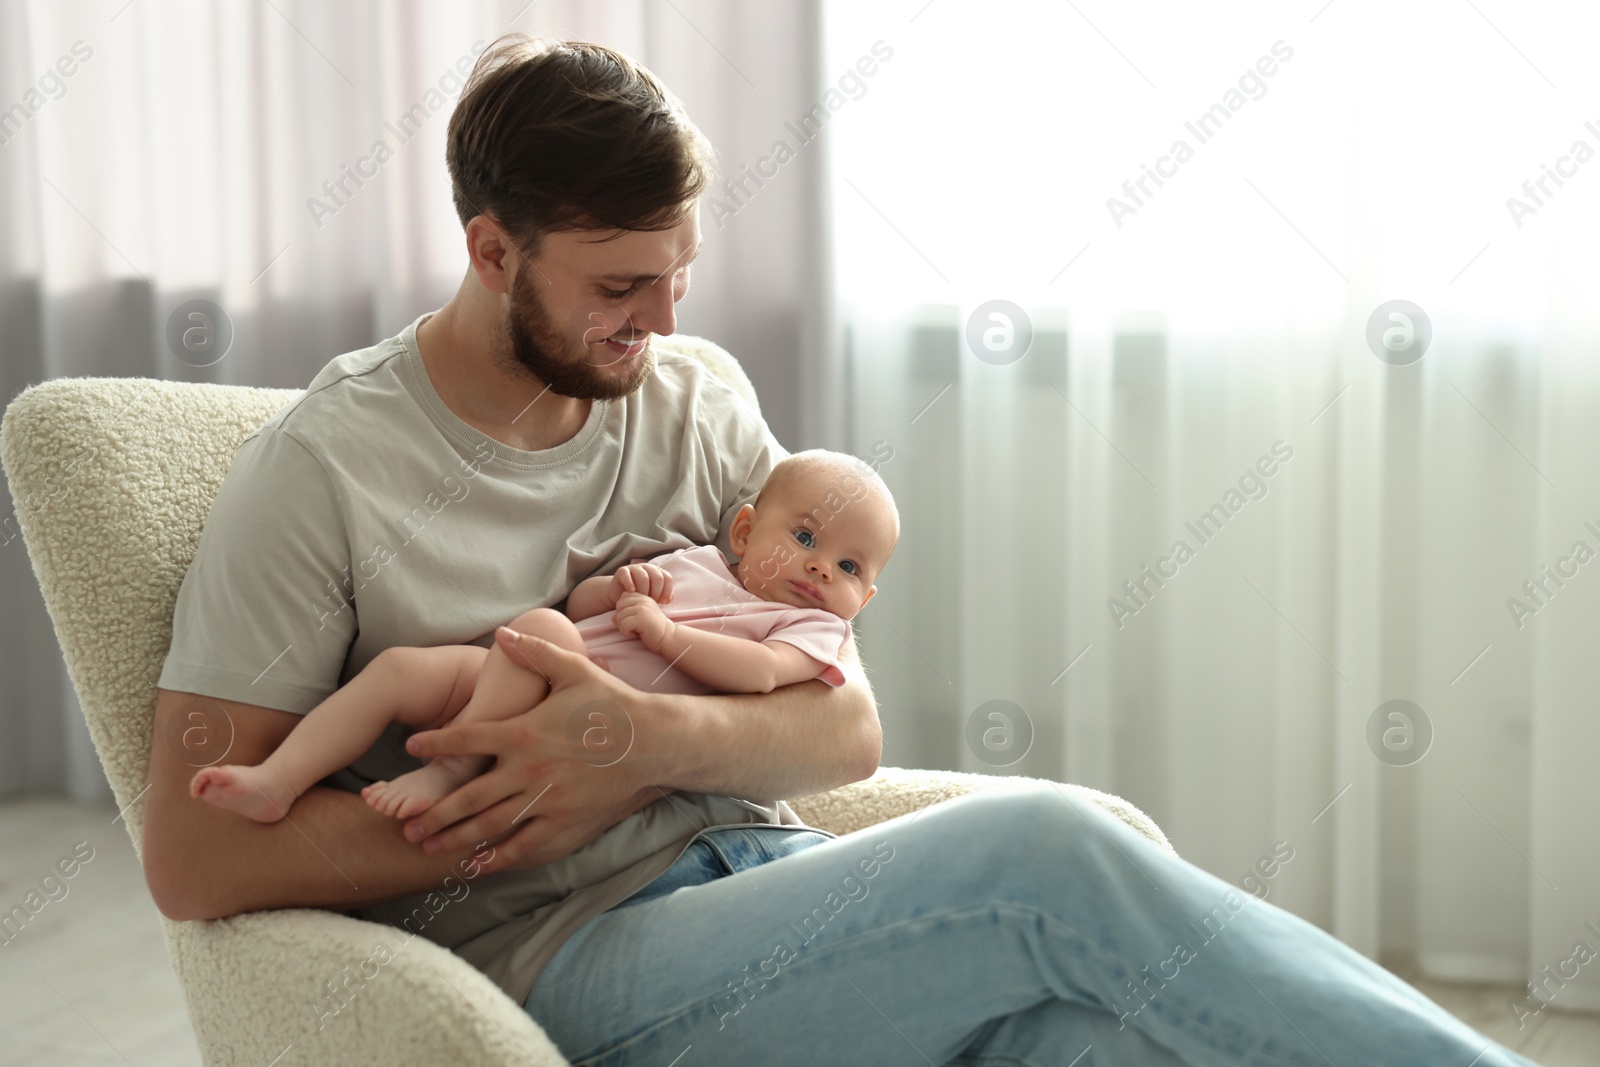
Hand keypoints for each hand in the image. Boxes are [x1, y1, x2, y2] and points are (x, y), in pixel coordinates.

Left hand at [400, 627, 670, 872]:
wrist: (653, 742)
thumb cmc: (612, 704)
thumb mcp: (573, 670)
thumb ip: (534, 652)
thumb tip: (501, 633)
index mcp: (523, 732)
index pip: (466, 738)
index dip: (435, 743)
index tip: (412, 748)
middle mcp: (527, 770)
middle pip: (467, 795)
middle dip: (433, 810)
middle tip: (405, 821)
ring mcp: (544, 800)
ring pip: (488, 825)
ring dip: (454, 836)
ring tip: (426, 844)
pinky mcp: (564, 822)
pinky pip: (523, 845)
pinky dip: (496, 858)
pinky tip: (475, 865)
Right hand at [610, 562, 672, 606]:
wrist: (620, 594)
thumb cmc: (639, 596)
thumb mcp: (653, 597)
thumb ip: (663, 596)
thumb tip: (669, 599)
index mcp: (657, 572)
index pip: (667, 578)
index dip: (666, 591)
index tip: (661, 602)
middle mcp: (647, 567)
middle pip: (657, 577)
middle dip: (656, 592)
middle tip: (651, 602)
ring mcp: (634, 568)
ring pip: (643, 577)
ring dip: (644, 591)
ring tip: (641, 599)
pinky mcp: (622, 571)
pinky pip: (627, 575)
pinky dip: (630, 584)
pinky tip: (631, 592)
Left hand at [614, 591, 674, 650]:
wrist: (667, 638)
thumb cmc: (652, 629)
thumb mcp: (638, 618)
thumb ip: (626, 614)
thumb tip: (612, 618)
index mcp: (643, 597)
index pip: (622, 598)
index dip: (623, 610)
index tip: (634, 619)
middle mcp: (643, 600)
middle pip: (619, 606)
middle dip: (622, 619)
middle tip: (634, 626)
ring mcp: (643, 608)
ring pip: (619, 616)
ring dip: (625, 628)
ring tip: (637, 631)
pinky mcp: (641, 618)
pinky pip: (623, 625)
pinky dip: (627, 633)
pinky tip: (637, 634)